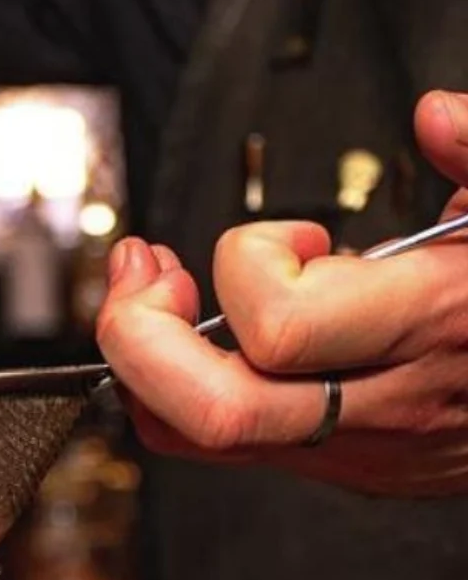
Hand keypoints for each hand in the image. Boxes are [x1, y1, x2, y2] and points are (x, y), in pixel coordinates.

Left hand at [97, 89, 467, 496]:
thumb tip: (437, 117)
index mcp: (424, 328)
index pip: (278, 327)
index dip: (248, 265)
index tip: (288, 237)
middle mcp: (372, 404)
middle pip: (211, 411)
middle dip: (142, 339)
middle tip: (148, 279)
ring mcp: (346, 447)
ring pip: (197, 439)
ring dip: (145, 363)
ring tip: (159, 297)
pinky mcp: (331, 462)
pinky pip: (219, 442)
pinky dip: (176, 387)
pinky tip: (194, 338)